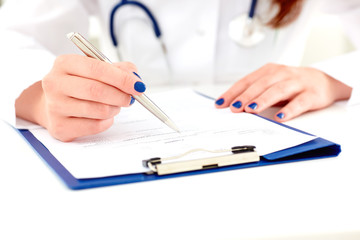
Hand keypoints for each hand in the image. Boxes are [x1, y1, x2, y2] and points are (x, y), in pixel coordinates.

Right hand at [16, 54, 144, 141]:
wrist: (53, 103)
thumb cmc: (79, 84)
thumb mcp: (96, 69)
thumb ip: (118, 69)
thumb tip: (135, 77)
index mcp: (64, 63)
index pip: (97, 69)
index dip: (122, 78)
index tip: (138, 86)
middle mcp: (55, 83)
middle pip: (97, 91)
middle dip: (121, 96)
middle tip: (131, 98)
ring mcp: (55, 107)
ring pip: (99, 110)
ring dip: (114, 109)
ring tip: (114, 105)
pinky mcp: (60, 127)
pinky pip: (94, 126)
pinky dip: (106, 121)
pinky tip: (103, 116)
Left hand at [215, 63, 351, 120]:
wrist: (323, 82)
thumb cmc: (290, 85)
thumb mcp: (271, 85)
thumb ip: (254, 92)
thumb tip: (232, 106)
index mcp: (269, 71)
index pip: (247, 81)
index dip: (233, 92)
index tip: (220, 104)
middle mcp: (282, 74)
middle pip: (261, 84)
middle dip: (246, 96)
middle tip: (234, 107)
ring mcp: (297, 83)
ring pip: (278, 90)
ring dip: (263, 100)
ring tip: (251, 110)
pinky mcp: (311, 94)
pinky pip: (299, 102)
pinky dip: (289, 110)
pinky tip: (279, 118)